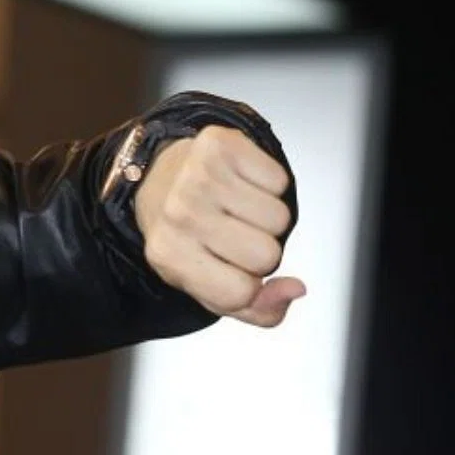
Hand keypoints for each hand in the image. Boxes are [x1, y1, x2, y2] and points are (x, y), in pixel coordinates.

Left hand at [135, 125, 305, 326]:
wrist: (158, 178)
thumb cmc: (190, 236)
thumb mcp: (210, 286)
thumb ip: (258, 309)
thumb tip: (296, 288)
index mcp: (168, 255)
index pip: (240, 292)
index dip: (249, 286)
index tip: (230, 269)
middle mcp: (178, 214)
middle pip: (267, 254)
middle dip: (261, 250)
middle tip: (233, 234)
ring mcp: (197, 177)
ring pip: (280, 218)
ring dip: (266, 217)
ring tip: (235, 208)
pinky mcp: (219, 145)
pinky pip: (280, 180)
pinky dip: (268, 185)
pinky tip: (239, 183)